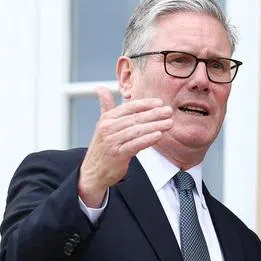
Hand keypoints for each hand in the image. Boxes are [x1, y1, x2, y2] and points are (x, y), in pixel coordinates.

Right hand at [77, 87, 171, 206]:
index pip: (129, 107)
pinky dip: (147, 139)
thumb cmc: (102, 148)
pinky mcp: (117, 155)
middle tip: (168, 111)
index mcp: (106, 119)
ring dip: (155, 126)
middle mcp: (108, 128)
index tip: (159, 103)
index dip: (145, 104)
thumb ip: (106, 107)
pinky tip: (158, 135)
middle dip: (154, 114)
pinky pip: (135, 145)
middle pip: (135, 118)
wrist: (92, 172)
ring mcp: (112, 142)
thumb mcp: (102, 126)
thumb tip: (101, 89)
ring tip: (168, 123)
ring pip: (137, 131)